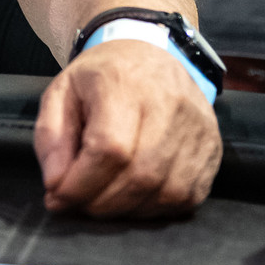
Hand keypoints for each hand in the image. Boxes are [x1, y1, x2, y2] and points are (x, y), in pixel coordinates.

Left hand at [35, 38, 220, 217]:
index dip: (82, 184)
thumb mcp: (60, 93)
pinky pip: (187, 197)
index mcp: (124, 84)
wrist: (148, 53)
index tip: (58, 198)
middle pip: (140, 176)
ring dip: (127, 210)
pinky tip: (134, 197)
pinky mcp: (213, 149)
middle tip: (78, 203)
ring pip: (166, 192)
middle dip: (101, 203)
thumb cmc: (100, 77)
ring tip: (103, 200)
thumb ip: (51, 139)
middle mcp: (170, 105)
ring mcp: (198, 129)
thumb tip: (56, 186)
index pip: (110, 149)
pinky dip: (155, 208)